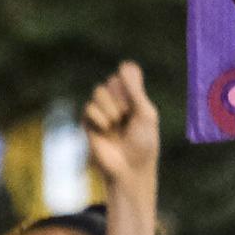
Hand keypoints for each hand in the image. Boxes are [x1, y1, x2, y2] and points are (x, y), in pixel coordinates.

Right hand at [84, 62, 159, 190]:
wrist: (130, 170)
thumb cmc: (143, 144)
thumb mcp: (145, 114)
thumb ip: (136, 91)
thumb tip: (125, 64)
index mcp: (133, 97)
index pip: (125, 73)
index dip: (129, 86)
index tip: (135, 105)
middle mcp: (116, 101)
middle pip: (112, 81)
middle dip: (120, 99)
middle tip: (126, 117)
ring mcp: (102, 111)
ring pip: (99, 91)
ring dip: (110, 108)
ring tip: (116, 125)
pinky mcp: (89, 123)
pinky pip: (89, 107)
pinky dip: (99, 118)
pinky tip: (106, 130)